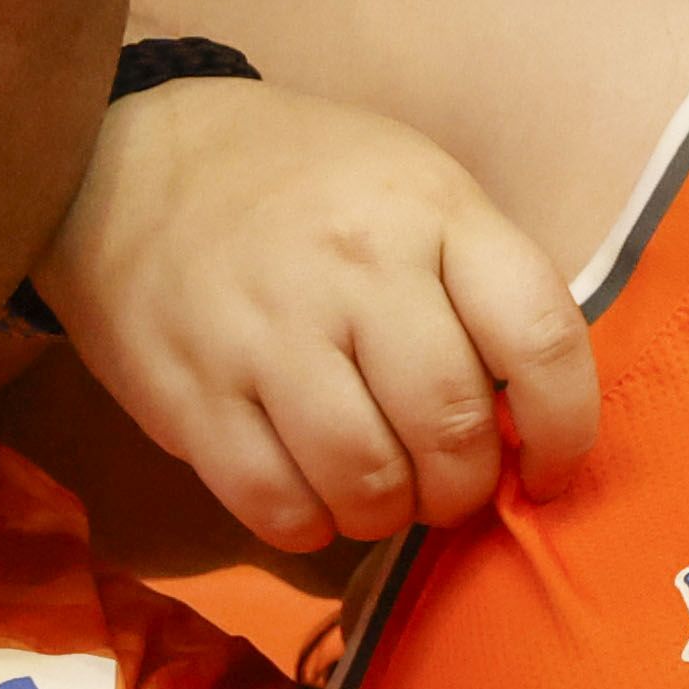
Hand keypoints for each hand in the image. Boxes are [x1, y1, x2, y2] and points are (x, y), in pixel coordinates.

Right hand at [31, 74, 594, 554]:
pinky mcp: (191, 394)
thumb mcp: (414, 188)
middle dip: (465, 487)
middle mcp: (354, 269)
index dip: (566, 431)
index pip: (539, 339)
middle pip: (451, 428)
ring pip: (368, 482)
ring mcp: (266, 333)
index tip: (549, 469)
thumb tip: (535, 418)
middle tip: (448, 485)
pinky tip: (313, 496)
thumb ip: (478, 287)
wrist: (122, 163)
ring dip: (390, 514)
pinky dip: (312, 524)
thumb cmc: (302, 187)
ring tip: (381, 493)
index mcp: (431, 212)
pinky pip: (277, 505)